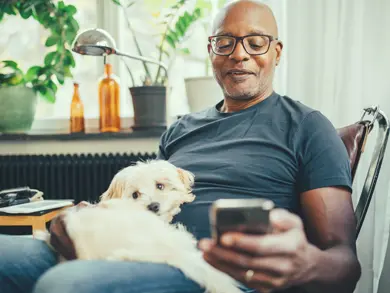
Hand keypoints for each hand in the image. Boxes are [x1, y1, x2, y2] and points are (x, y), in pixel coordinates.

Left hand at [199, 209, 315, 292]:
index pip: (262, 246)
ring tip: (204, 250)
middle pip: (248, 261)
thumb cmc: (294, 239)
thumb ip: (284, 217)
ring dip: (220, 262)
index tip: (224, 236)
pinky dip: (224, 269)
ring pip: (242, 273)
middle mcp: (283, 267)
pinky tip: (212, 259)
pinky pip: (242, 280)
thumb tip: (271, 215)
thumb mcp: (295, 223)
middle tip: (205, 244)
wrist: (306, 266)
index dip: (242, 242)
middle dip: (223, 253)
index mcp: (290, 247)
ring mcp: (274, 280)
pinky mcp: (266, 288)